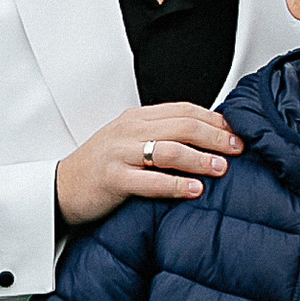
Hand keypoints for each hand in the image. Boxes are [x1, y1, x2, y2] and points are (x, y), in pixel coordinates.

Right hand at [54, 100, 240, 227]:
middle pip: (182, 126)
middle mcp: (129, 131)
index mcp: (136, 118)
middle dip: (214, 137)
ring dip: (200, 159)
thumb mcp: (130, 141)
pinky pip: (150, 181)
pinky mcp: (113, 180)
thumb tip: (205, 138)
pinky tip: (194, 190)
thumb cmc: (101, 166)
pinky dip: (176, 185)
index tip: (236, 132)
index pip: (183, 110)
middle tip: (237, 149)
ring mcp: (120, 154)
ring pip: (169, 150)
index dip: (213, 120)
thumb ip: (160, 135)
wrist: (61, 187)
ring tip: (221, 169)